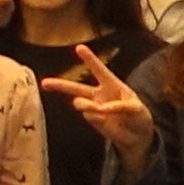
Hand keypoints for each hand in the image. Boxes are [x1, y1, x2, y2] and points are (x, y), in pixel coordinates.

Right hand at [43, 44, 153, 164]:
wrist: (138, 137)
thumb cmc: (139, 117)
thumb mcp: (136, 109)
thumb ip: (119, 106)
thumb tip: (100, 109)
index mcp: (113, 85)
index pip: (100, 70)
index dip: (90, 59)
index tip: (79, 47)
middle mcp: (100, 94)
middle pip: (76, 88)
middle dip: (60, 84)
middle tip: (44, 83)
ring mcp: (94, 107)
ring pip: (80, 103)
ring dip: (86, 105)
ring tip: (98, 110)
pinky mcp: (92, 120)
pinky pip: (88, 116)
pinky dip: (96, 117)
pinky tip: (105, 120)